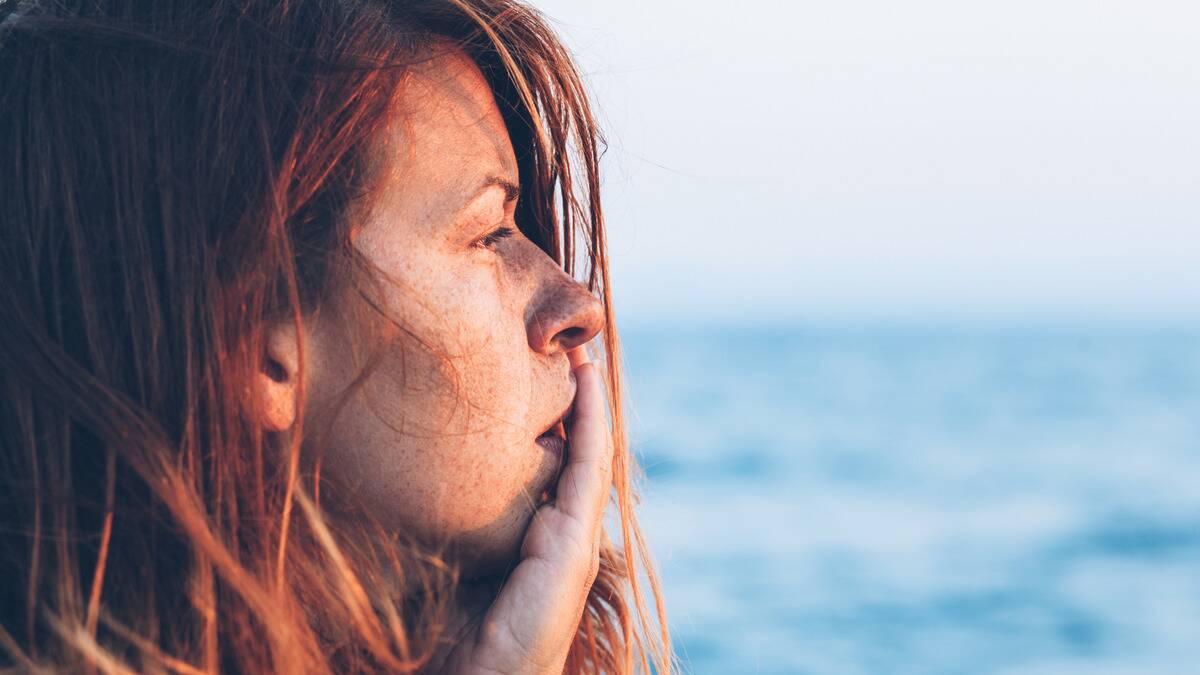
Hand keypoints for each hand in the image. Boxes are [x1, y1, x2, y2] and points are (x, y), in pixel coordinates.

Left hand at [438, 346, 612, 673]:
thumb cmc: (436, 639)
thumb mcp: (434, 563)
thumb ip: (432, 523)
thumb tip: (382, 471)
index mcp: (531, 539)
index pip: (547, 464)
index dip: (548, 416)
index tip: (531, 364)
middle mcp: (557, 536)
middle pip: (573, 451)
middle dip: (574, 398)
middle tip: (567, 341)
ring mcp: (569, 542)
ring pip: (587, 452)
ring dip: (588, 397)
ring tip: (581, 344)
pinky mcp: (570, 548)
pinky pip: (586, 469)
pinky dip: (591, 420)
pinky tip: (584, 378)